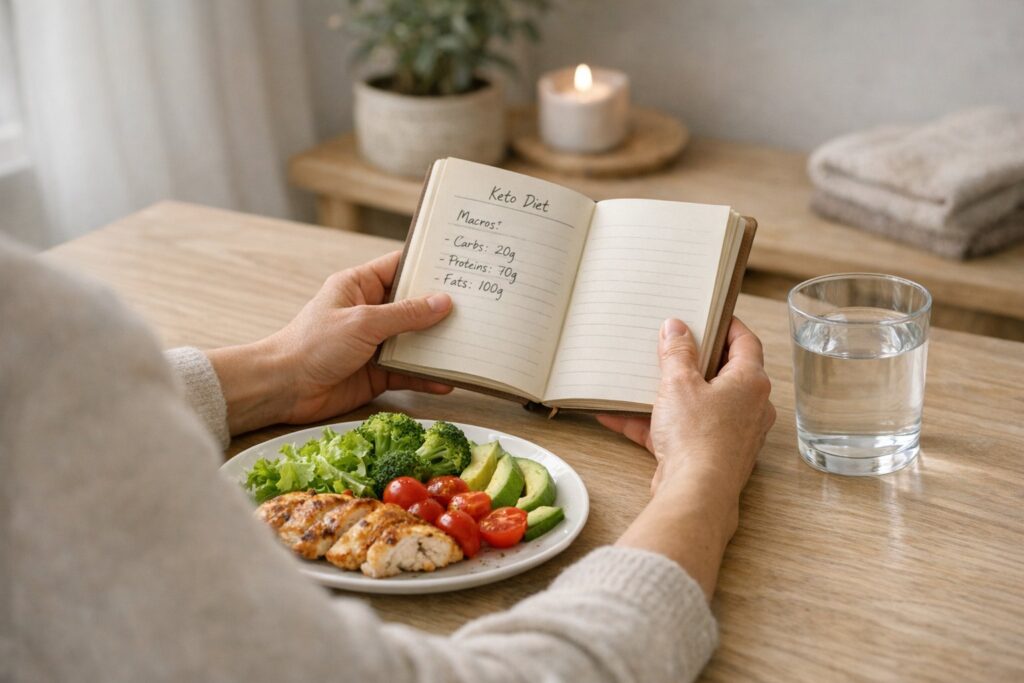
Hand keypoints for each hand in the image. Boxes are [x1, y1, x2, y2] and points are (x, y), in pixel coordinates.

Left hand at [207, 251, 453, 435]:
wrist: (284, 388)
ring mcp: (375, 343)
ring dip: (439, 345)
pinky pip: (410, 372)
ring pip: (415, 340)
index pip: (400, 267)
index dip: (428, 265)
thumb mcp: (363, 322)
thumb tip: (444, 302)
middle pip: (414, 306)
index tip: (460, 264)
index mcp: (360, 286)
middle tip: (479, 306)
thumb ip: (405, 314)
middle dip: (443, 308)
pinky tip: (449, 380)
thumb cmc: (313, 345)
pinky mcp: (377, 373)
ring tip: (472, 343)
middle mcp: (370, 311)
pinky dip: (428, 377)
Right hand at [598, 317, 774, 499]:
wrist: (695, 493)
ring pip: (697, 404)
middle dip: (692, 360)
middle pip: (721, 373)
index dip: (727, 324)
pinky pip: (678, 432)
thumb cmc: (698, 437)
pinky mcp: (708, 456)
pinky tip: (616, 416)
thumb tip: (676, 328)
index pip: (745, 342)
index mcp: (750, 382)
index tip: (709, 314)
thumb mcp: (680, 383)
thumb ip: (677, 352)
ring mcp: (730, 434)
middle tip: (672, 343)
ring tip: (640, 378)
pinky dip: (652, 424)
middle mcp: (748, 408)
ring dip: (668, 393)